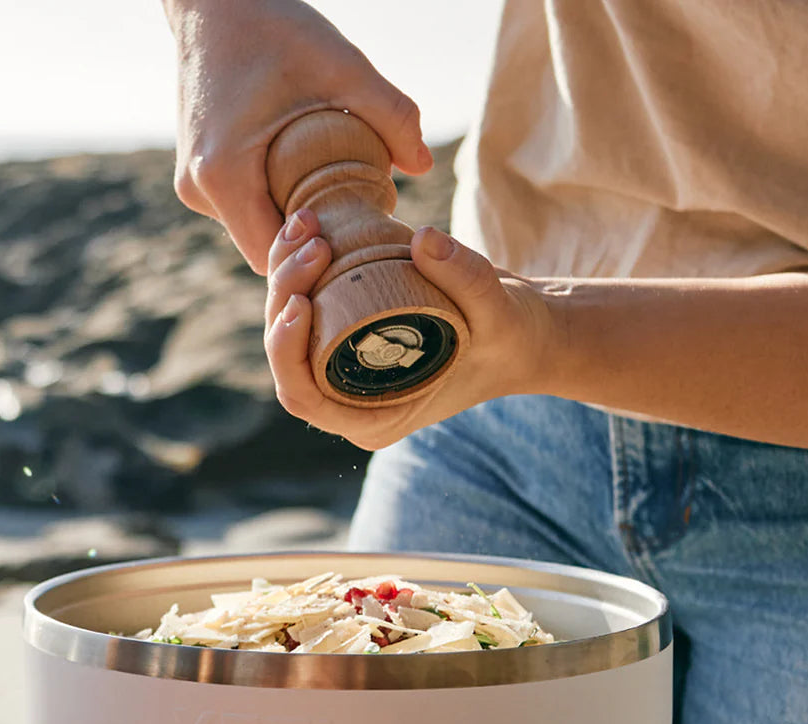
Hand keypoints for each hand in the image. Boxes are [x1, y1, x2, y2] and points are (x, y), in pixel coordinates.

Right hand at [163, 0, 432, 273]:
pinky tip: (316, 192)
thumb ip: (390, 115)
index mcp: (221, 174)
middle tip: (359, 232)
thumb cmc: (276, 27)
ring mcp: (195, 187)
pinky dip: (282, 211)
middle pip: (266, 253)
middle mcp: (199, 190)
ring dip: (298, 233)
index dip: (314, 262)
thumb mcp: (342, 65)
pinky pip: (250, 213)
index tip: (353, 237)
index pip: (272, 258)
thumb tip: (425, 166)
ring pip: (257, 235)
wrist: (215, 0)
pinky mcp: (201, 177)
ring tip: (342, 209)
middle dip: (311, 254)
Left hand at [263, 210, 554, 449]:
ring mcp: (346, 365)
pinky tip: (310, 223)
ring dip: (285, 270)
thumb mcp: (501, 313)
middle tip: (312, 240)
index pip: (304, 396)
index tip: (301, 300)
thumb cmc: (513, 337)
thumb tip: (423, 239)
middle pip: (286, 354)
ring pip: (288, 323)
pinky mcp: (349, 332)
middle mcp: (350, 397)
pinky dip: (300, 263)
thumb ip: (468, 279)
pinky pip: (307, 301)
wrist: (523, 330)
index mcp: (374, 417)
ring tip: (307, 222)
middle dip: (284, 294)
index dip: (286, 351)